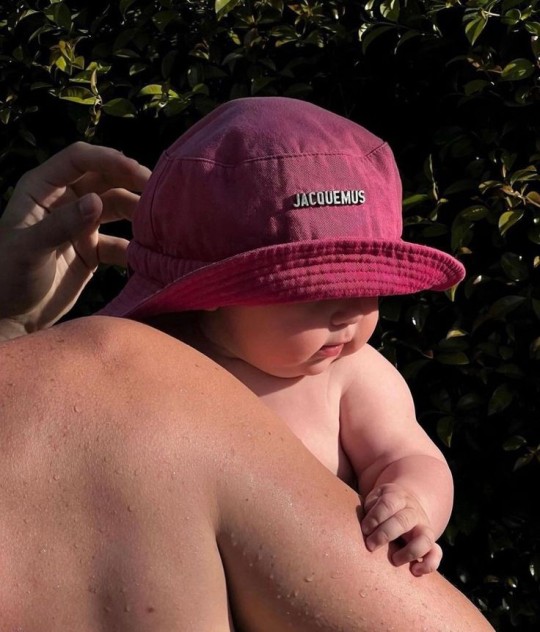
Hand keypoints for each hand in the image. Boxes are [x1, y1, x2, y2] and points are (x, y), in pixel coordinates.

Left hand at [0, 142, 150, 338]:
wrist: (10, 318)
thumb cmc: (6, 277)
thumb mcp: (30, 248)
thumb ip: (63, 224)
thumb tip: (98, 201)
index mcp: (42, 189)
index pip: (79, 160)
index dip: (108, 159)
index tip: (137, 170)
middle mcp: (64, 202)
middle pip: (104, 179)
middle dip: (132, 182)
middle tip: (160, 193)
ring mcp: (80, 226)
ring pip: (117, 208)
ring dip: (137, 213)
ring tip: (160, 223)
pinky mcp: (93, 252)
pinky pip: (120, 243)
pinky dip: (135, 247)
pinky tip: (149, 254)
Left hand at [361, 482, 442, 575]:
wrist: (408, 503)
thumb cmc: (383, 506)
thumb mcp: (375, 498)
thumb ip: (369, 507)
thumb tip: (365, 525)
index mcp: (398, 497)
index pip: (388, 504)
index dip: (375, 517)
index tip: (364, 529)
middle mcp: (413, 512)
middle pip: (403, 521)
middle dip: (385, 534)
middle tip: (370, 545)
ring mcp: (424, 527)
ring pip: (425, 538)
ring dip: (409, 551)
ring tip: (394, 560)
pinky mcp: (430, 543)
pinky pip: (436, 554)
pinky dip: (429, 564)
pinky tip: (415, 571)